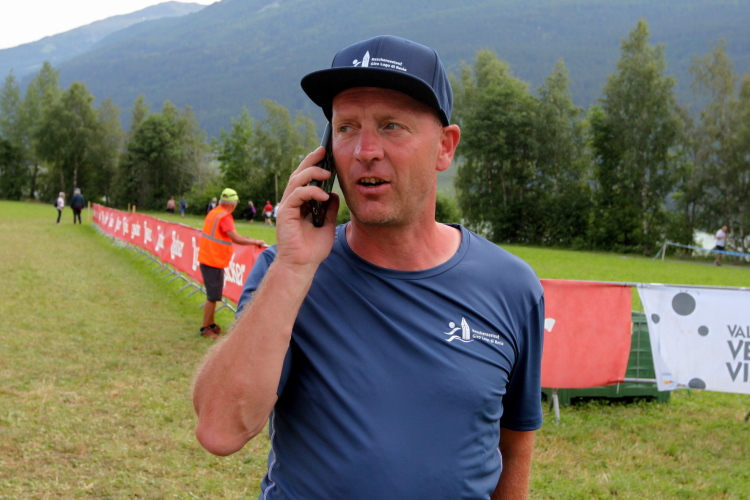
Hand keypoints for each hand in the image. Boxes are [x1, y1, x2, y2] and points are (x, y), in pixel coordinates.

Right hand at [274, 146, 339, 270]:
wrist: (303, 265)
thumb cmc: (313, 248)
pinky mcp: (286, 213)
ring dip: (312, 173)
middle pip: (299, 174)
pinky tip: (323, 195)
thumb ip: (330, 209)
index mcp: (301, 203)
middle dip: (311, 160)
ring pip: (297, 180)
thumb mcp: (328, 225)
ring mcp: (288, 207)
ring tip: (327, 173)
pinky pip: (297, 195)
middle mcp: (292, 202)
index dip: (314, 164)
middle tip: (324, 150)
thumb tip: (335, 194)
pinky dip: (310, 191)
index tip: (326, 154)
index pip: (306, 178)